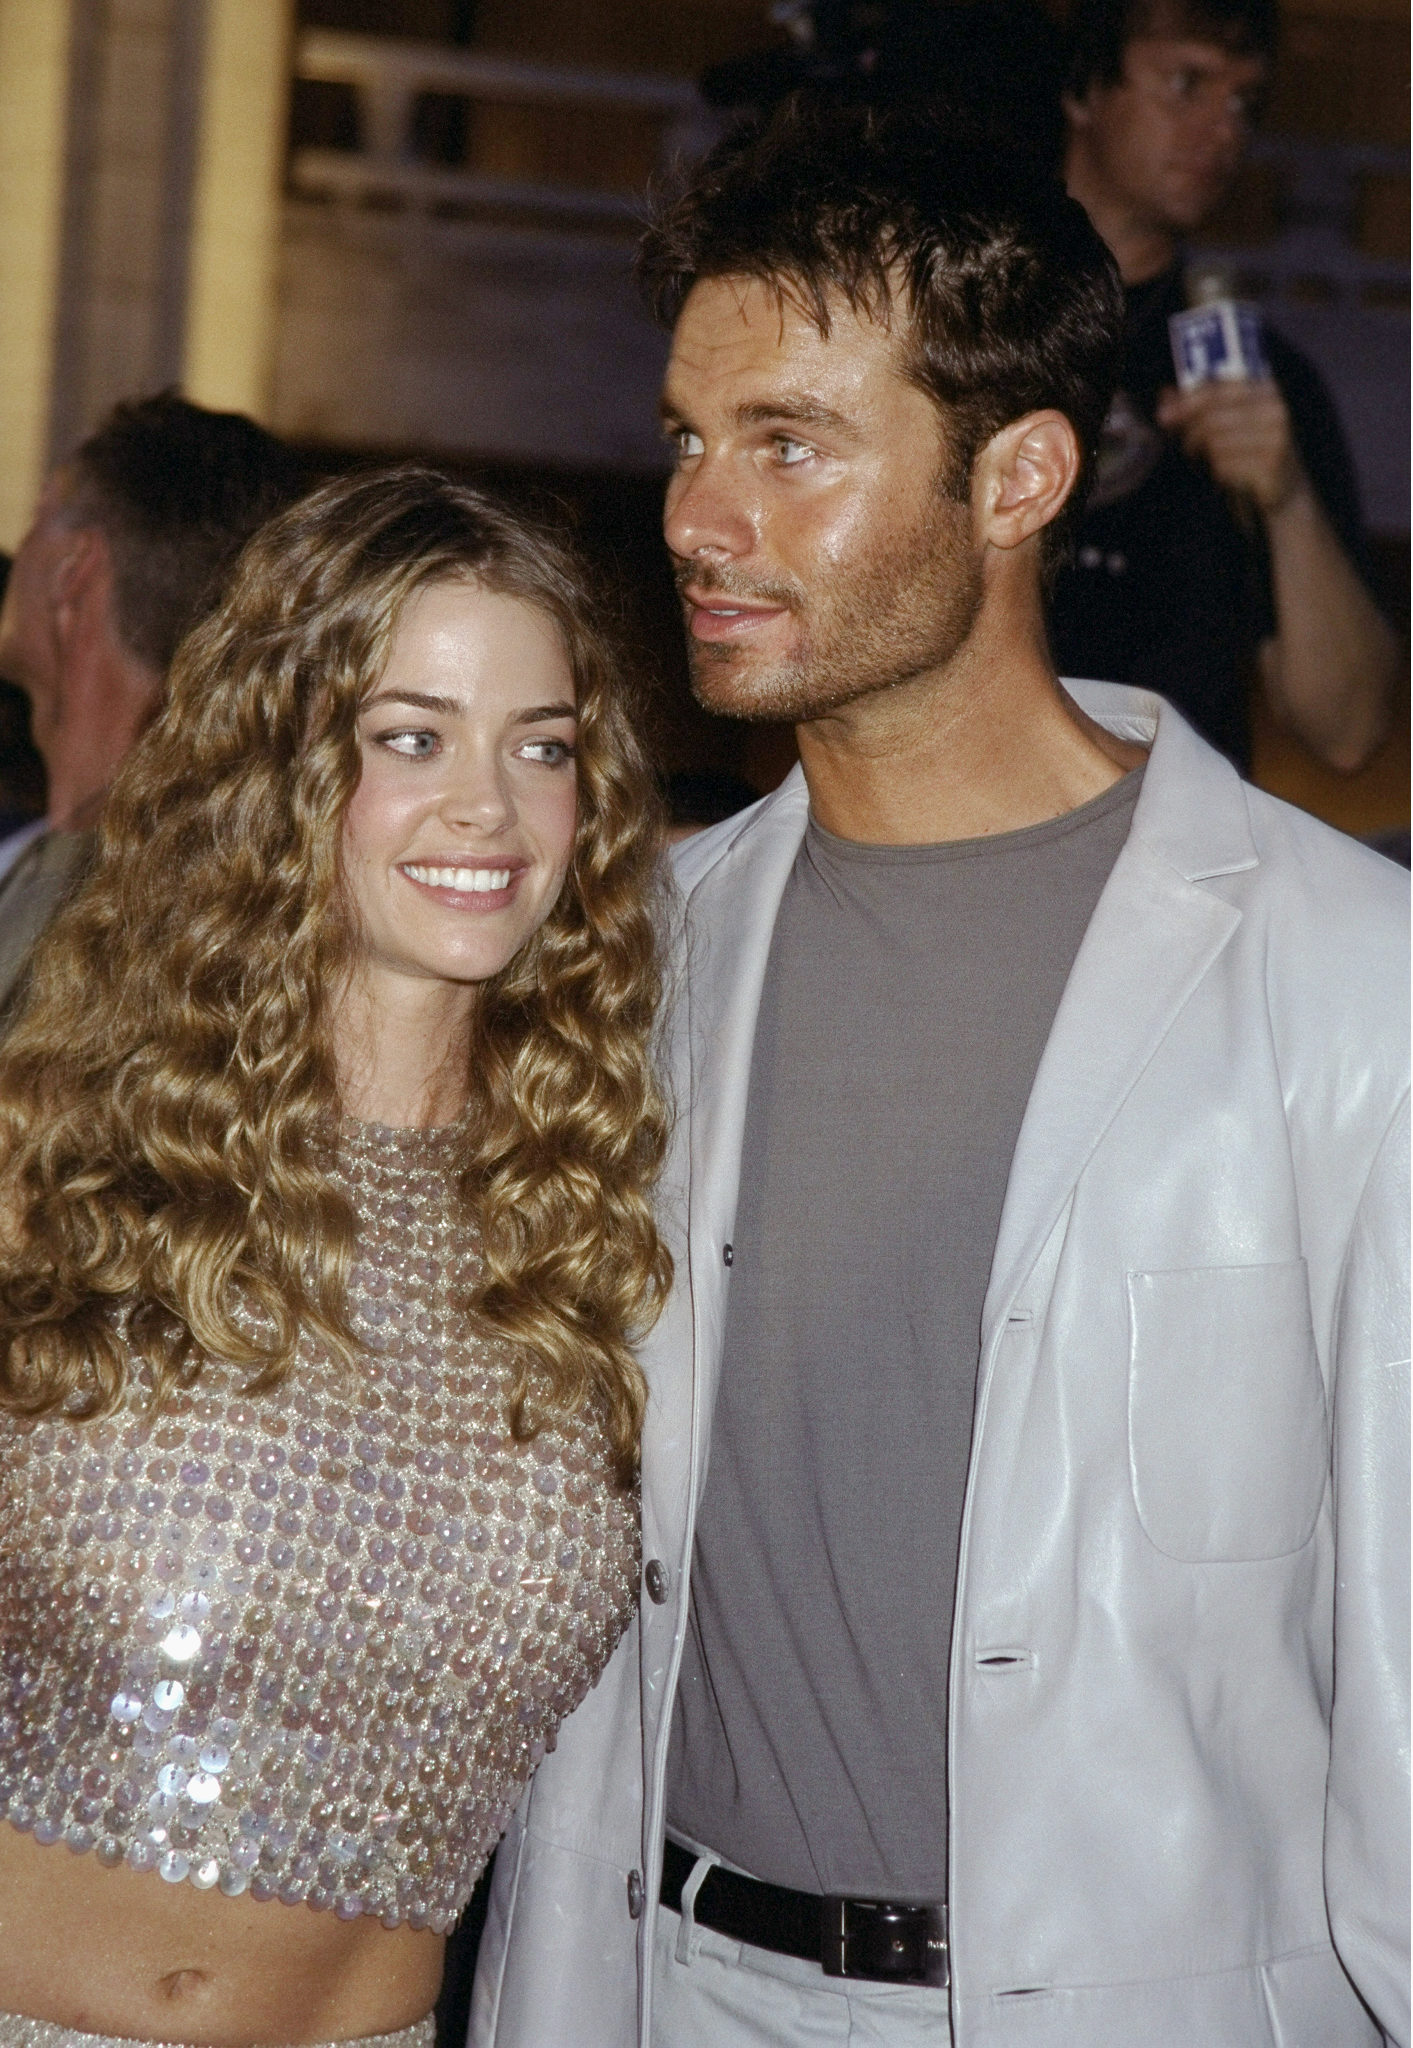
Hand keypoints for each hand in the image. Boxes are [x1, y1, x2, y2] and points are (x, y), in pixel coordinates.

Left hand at [1155, 379, 1307, 513]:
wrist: (1286, 488)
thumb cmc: (1250, 451)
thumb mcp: (1226, 424)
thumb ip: (1197, 407)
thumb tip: (1165, 394)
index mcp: (1265, 390)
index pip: (1217, 390)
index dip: (1186, 403)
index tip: (1163, 417)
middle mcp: (1273, 410)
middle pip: (1212, 418)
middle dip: (1191, 433)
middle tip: (1187, 446)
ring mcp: (1275, 437)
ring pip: (1216, 443)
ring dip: (1206, 456)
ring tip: (1210, 460)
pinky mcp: (1270, 465)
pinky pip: (1226, 466)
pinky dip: (1219, 472)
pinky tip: (1227, 474)